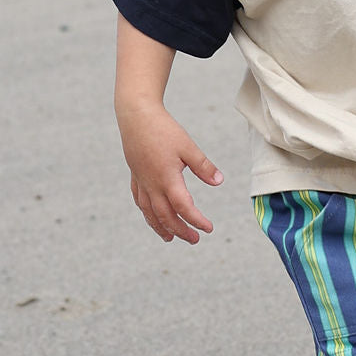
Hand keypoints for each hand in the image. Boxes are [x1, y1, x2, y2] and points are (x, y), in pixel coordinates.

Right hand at [119, 103, 223, 242]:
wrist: (135, 116)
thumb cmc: (163, 129)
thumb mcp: (188, 146)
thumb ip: (203, 166)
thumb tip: (219, 182)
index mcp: (167, 179)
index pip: (184, 207)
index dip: (196, 220)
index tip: (208, 228)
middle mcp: (152, 184)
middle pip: (165, 216)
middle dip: (180, 230)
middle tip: (194, 240)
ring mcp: (141, 181)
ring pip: (149, 212)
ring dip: (160, 227)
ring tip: (170, 238)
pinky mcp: (135, 175)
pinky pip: (140, 201)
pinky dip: (147, 213)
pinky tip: (152, 216)